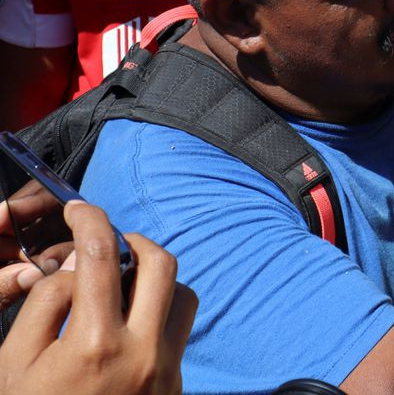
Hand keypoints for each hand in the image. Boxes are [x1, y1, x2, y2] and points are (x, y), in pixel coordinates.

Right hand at [0, 202, 196, 394]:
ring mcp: (167, 368)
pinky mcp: (177, 383)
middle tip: (108, 243)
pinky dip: (161, 309)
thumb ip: (45, 305)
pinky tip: (130, 319)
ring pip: (183, 293)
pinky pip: (180, 328)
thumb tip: (73, 264)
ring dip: (155, 276)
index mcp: (95, 344)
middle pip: (160, 263)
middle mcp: (143, 352)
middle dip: (133, 241)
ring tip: (120, 282)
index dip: (90, 220)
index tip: (81, 209)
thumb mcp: (14, 363)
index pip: (100, 256)